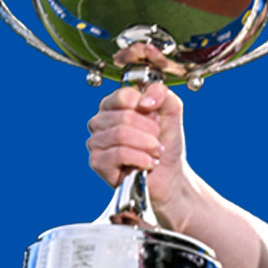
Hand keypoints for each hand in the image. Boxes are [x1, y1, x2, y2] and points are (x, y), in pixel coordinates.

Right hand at [86, 44, 190, 216]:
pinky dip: (140, 158)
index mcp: (113, 105)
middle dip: (151, 130)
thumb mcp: (171, 111)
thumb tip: (145, 98)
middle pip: (125, 116)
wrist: (170, 175)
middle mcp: (100, 122)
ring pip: (121, 134)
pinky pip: (119, 153)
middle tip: (158, 140)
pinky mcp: (97, 162)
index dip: (147, 107)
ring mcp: (96, 142)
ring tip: (155, 151)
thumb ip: (162, 93)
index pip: (124, 96)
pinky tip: (149, 162)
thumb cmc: (165, 143)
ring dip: (147, 145)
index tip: (157, 118)